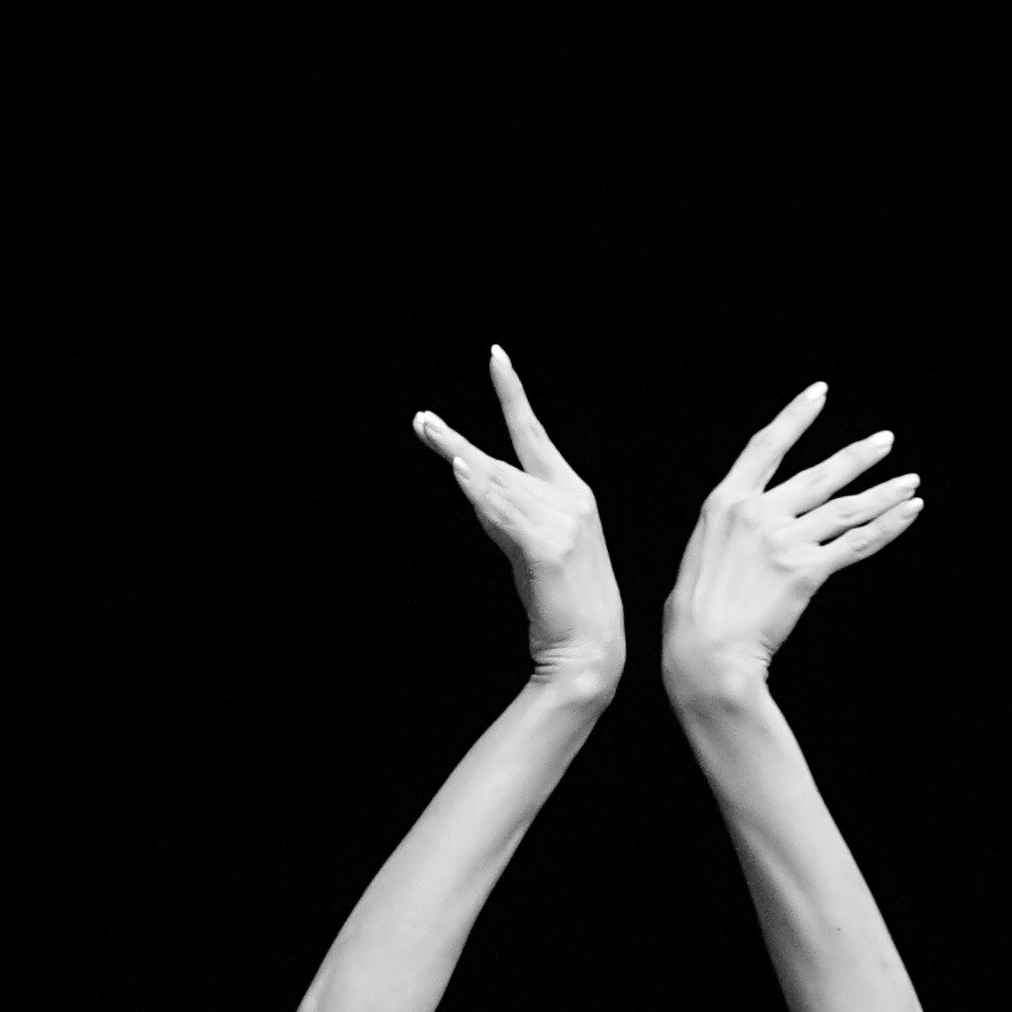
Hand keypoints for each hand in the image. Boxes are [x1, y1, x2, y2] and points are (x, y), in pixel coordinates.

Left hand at [412, 344, 623, 691]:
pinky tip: (460, 469)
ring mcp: (562, 521)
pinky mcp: (549, 546)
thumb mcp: (532, 550)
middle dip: (459, 440)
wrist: (590, 652)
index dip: (512, 394)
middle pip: (504, 458)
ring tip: (429, 432)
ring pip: (498, 484)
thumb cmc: (562, 607)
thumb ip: (506, 515)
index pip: (535, 435)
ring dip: (461, 458)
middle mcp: (571, 499)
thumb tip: (474, 485)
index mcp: (574, 494)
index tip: (495, 358)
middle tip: (422, 420)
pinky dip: (480, 491)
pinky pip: (504, 513)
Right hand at [661, 382, 924, 705]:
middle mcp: (758, 514)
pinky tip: (909, 512)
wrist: (705, 652)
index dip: (795, 416)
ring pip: (845, 508)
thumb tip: (751, 528)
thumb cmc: (695, 615)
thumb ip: (732, 531)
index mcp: (726, 503)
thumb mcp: (702, 554)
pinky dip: (887, 527)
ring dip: (883, 493)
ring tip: (910, 481)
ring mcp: (784, 541)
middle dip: (858, 456)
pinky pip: (856, 543)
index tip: (819, 393)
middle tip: (885, 440)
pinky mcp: (807, 571)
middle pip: (819, 475)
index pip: (767, 446)